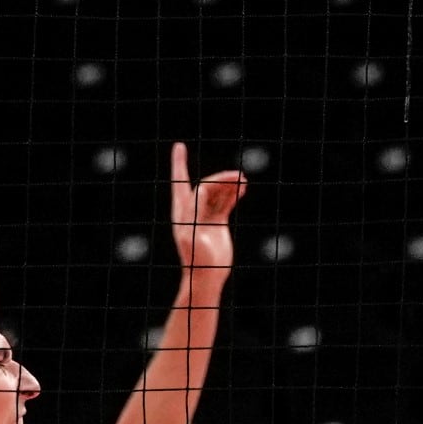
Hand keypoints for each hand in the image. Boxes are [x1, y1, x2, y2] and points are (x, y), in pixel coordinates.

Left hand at [166, 140, 244, 280]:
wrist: (206, 277)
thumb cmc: (197, 261)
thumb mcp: (193, 237)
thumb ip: (196, 213)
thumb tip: (202, 191)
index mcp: (182, 212)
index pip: (181, 182)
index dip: (179, 163)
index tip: (178, 146)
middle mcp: (192, 211)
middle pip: (206, 186)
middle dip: (221, 178)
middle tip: (239, 176)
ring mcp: (205, 216)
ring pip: (218, 193)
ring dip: (229, 184)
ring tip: (243, 180)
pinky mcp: (218, 222)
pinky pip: (226, 203)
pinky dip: (233, 194)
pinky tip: (243, 188)